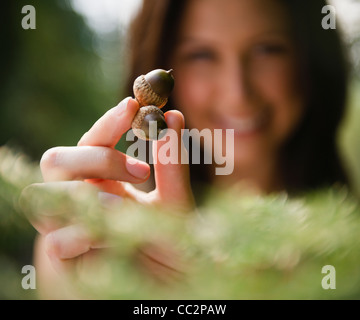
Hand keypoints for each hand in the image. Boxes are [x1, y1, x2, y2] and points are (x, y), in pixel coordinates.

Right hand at [22, 97, 194, 292]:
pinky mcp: (65, 259)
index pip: (94, 141)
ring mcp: (69, 226)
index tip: (133, 105)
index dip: (108, 121)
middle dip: (96, 157)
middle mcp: (82, 198)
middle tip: (141, 170)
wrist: (174, 291)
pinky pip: (56, 240)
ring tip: (124, 209)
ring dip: (86, 195)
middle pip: (56, 159)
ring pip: (42, 194)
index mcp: (106, 182)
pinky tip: (111, 239)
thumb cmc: (175, 245)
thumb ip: (172, 165)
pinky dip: (84, 234)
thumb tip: (172, 115)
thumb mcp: (176, 203)